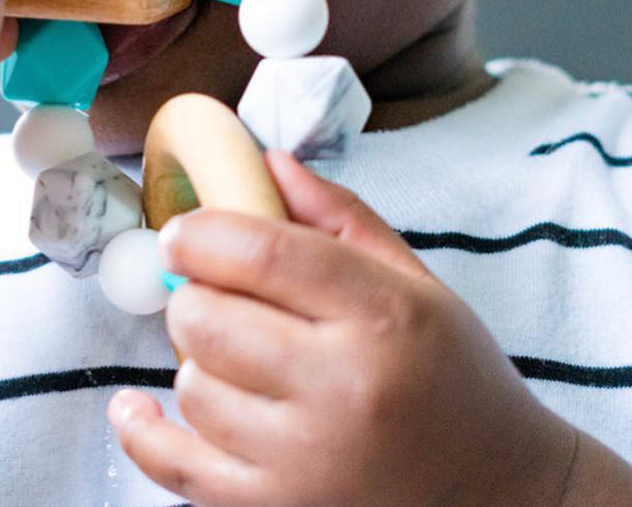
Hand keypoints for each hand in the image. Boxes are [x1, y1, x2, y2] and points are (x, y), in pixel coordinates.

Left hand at [108, 150, 577, 506]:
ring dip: (200, 363)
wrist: (500, 493)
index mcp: (381, 316)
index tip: (182, 232)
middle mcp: (343, 391)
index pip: (260, 251)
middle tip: (221, 297)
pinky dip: (143, 433)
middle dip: (197, 295)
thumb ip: (337, 216)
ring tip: (243, 362)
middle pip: (208, 318)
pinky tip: (134, 406)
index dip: (201, 232)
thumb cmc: (452, 375)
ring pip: (192, 386)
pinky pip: (176, 468)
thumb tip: (263, 161)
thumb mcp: (415, 280)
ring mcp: (307, 464)